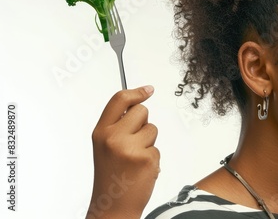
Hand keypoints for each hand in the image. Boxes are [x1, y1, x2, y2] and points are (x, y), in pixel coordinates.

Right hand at [86, 86, 159, 218]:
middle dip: (143, 123)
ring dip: (148, 142)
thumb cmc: (111, 175)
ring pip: (152, 129)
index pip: (119, 100)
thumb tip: (137, 104)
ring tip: (135, 159)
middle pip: (142, 111)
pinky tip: (140, 169)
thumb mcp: (105, 146)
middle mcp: (113, 137)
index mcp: (101, 132)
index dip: (136, 92)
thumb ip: (117, 125)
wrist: (113, 205)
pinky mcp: (146, 158)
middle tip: (134, 142)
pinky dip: (152, 158)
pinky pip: (157, 148)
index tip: (148, 90)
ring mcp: (130, 148)